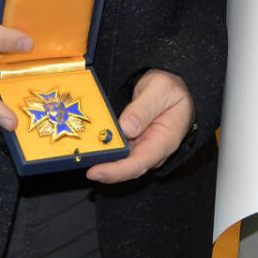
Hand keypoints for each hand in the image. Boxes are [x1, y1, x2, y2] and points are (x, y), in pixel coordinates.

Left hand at [86, 69, 193, 183]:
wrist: (176, 86)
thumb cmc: (172, 88)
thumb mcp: (160, 90)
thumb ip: (143, 108)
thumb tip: (127, 128)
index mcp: (164, 141)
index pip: (140, 163)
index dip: (116, 171)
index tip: (95, 172)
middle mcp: (153, 149)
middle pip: (127, 167)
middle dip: (104, 168)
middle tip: (80, 162)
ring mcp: (143, 147)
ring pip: (121, 160)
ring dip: (102, 159)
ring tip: (80, 155)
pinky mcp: (134, 142)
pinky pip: (118, 149)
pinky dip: (104, 149)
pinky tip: (89, 145)